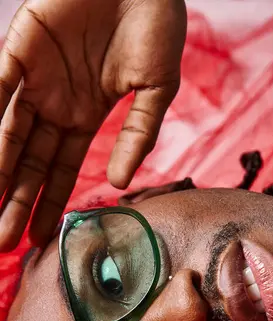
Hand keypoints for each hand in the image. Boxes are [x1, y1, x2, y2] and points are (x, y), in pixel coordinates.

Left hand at [0, 0, 185, 249]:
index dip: (50, 204)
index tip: (39, 239)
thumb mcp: (157, 89)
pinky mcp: (22, 46)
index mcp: (85, 115)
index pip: (61, 169)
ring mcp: (36, 77)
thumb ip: (140, 134)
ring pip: (8, 135)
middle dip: (15, 202)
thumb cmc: (157, 24)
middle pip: (29, 162)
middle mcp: (55, 102)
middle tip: (3, 243)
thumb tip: (118, 183)